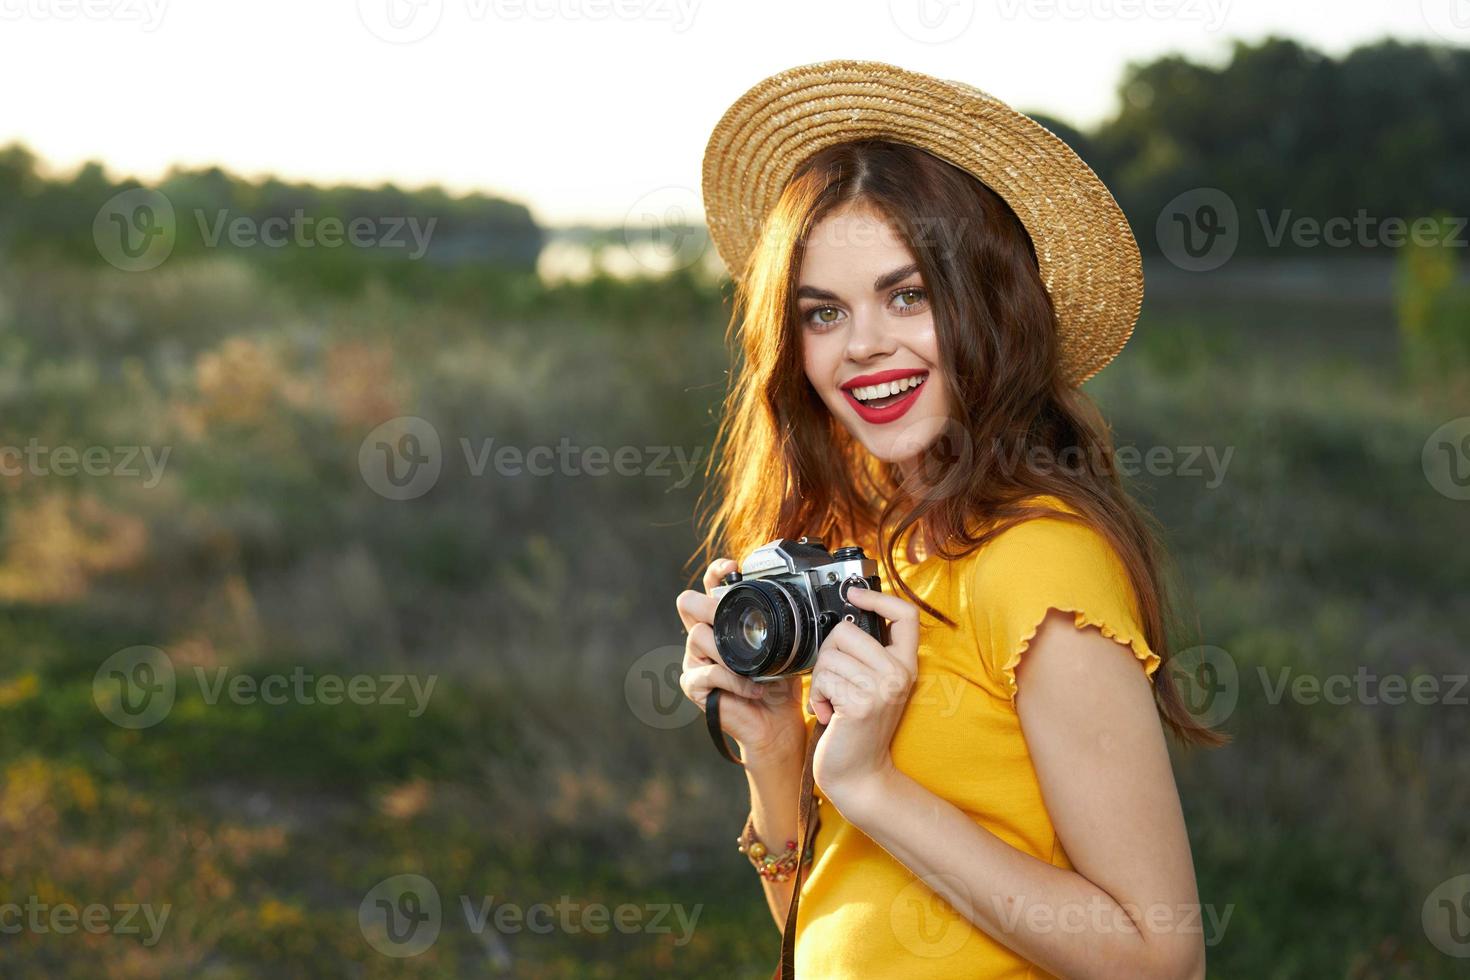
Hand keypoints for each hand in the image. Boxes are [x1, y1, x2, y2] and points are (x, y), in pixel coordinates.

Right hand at [676, 559, 806, 764]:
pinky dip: (733, 681)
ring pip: (697, 636)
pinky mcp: (694, 685)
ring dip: (728, 652)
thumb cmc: (779, 683)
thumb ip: (781, 624)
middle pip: (687, 603)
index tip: (733, 567)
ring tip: (753, 668)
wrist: (777, 721)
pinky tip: (752, 689)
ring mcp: (696, 659)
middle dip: (709, 605)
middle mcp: (705, 635)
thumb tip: (794, 598)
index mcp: (724, 620)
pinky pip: (707, 673)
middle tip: (728, 617)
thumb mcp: (785, 647)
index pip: (710, 586)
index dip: (716, 572)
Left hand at [808, 586, 918, 811]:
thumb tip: (845, 618)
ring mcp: (882, 689)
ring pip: (829, 656)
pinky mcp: (860, 704)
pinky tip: (827, 714)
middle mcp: (899, 674)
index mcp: (906, 664)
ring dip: (820, 681)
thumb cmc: (858, 728)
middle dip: (827, 653)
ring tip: (832, 701)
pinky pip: (823, 679)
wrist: (859, 774)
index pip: (905, 615)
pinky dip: (816, 697)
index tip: (853, 595)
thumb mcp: (874, 684)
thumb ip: (868, 654)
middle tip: (833, 680)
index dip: (877, 598)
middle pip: (847, 630)